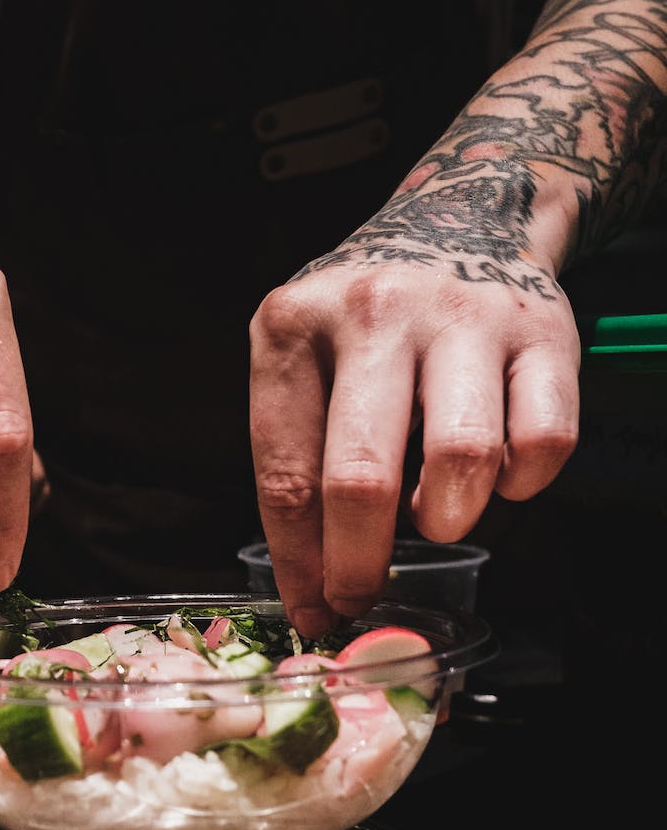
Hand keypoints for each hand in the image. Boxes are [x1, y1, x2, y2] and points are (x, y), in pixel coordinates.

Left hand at [249, 246, 579, 637]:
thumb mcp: (305, 360)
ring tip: (434, 513)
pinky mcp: (544, 331)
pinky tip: (495, 474)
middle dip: (358, 563)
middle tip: (361, 596)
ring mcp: (464, 317)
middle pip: (360, 477)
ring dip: (445, 517)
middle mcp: (375, 312)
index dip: (299, 562)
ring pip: (461, 459)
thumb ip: (300, 456)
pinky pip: (542, 443)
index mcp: (294, 327)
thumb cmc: (367, 319)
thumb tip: (313, 581)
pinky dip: (520, 484)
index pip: (285, 475)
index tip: (312, 610)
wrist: (462, 219)